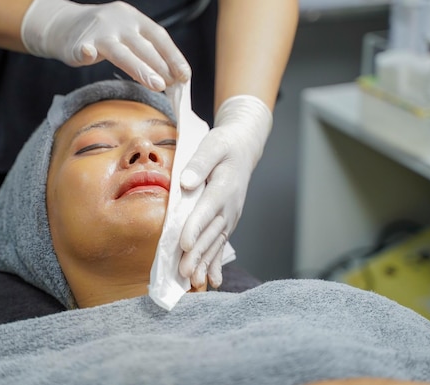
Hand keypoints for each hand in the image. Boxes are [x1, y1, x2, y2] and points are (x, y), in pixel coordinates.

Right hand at [21, 0, 190, 90]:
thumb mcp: (129, 35)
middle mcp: (119, 22)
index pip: (159, 37)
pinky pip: (83, 48)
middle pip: (143, 46)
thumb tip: (174, 80)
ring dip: (140, 68)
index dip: (173, 56)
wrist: (65, 24)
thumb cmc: (105, 35)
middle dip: (160, 66)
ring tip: (156, 84)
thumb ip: (148, 52)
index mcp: (135, 19)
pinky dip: (86, 51)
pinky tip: (88, 55)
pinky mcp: (77, 43)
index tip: (185, 76)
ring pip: (120, 52)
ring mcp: (98, 31)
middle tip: (172, 86)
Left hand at [178, 95, 272, 288]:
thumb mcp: (212, 145)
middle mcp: (229, 207)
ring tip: (195, 284)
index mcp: (224, 187)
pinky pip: (221, 245)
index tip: (185, 244)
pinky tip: (212, 282)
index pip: (207, 210)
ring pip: (216, 244)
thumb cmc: (224, 145)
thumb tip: (186, 182)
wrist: (244, 148)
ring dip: (206, 264)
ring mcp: (230, 217)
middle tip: (185, 273)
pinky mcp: (227, 222)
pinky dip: (215, 263)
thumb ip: (199, 163)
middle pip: (211, 233)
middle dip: (198, 255)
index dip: (195, 228)